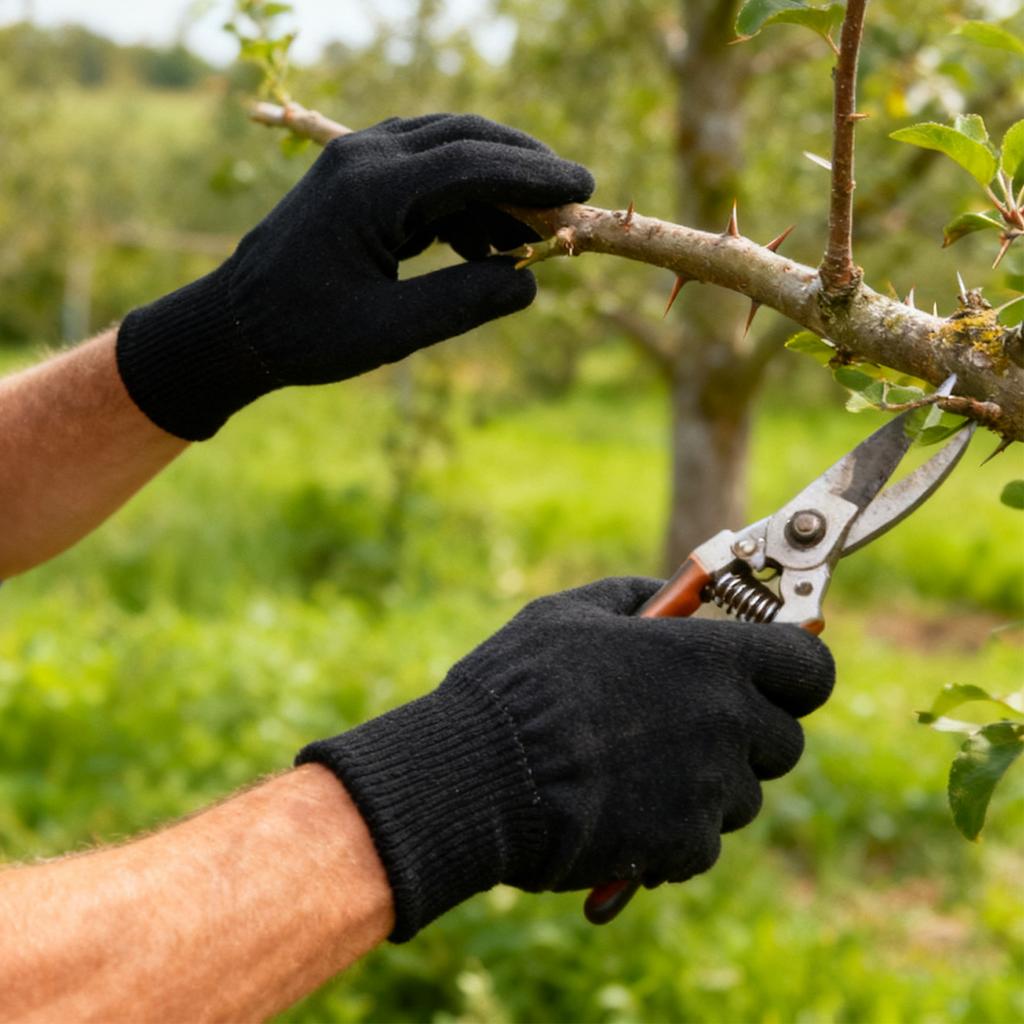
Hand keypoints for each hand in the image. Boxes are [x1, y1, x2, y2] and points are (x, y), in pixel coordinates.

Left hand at [117, 114, 593, 439]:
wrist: (234, 327)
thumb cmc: (304, 335)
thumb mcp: (391, 331)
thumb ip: (464, 303)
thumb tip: (529, 284)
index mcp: (370, 187)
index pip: (471, 164)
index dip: (534, 178)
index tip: (584, 191)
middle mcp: (365, 156)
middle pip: (465, 137)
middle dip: (524, 167)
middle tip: (573, 200)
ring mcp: (358, 161)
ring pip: (448, 149)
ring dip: (495, 186)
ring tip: (530, 240)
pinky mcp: (358, 180)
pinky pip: (426, 172)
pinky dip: (464, 200)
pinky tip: (482, 246)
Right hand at [297, 577, 834, 940]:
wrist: (480, 776)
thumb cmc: (520, 684)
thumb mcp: (572, 613)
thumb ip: (636, 597)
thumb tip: (669, 598)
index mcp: (710, 658)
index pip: (810, 666)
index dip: (796, 668)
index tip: (775, 671)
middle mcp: (727, 723)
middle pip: (785, 738)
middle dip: (749, 731)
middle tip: (693, 721)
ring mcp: (710, 790)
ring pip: (744, 793)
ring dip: (710, 782)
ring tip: (640, 766)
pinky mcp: (685, 846)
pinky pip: (704, 840)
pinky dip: (676, 829)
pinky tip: (624, 807)